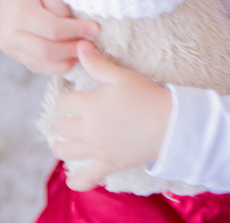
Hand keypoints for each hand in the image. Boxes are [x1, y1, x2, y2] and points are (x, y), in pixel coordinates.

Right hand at [0, 0, 98, 74]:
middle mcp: (10, 34)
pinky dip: (57, 65)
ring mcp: (10, 48)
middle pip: (47, 50)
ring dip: (67, 61)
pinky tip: (71, 58)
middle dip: (73, 49)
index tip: (95, 29)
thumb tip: (78, 28)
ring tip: (84, 53)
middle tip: (92, 44)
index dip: (76, 30)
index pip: (52, 28)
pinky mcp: (14, 56)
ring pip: (43, 63)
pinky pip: (38, 66)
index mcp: (19, 13)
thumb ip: (61, 7)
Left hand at [51, 40, 172, 190]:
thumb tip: (79, 46)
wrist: (169, 123)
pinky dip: (77, 182)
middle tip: (71, 117)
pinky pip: (88, 179)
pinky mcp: (110, 164)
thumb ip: (97, 63)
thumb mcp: (120, 76)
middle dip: (64, 120)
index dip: (67, 98)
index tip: (74, 97)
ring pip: (67, 151)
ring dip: (61, 147)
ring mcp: (98, 149)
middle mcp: (88, 129)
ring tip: (60, 144)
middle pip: (62, 126)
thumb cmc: (146, 95)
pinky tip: (73, 182)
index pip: (64, 102)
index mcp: (88, 106)